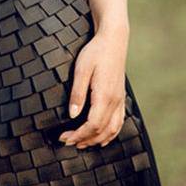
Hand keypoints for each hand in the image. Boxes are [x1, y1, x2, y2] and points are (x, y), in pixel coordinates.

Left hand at [58, 28, 128, 149]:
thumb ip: (77, 93)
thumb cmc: (95, 52)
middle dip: (84, 140)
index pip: (92, 125)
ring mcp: (120, 100)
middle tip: (67, 142)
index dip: (78, 135)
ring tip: (82, 144)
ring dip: (97, 140)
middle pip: (102, 131)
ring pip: (112, 130)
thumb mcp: (82, 69)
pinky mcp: (121, 97)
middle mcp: (115, 101)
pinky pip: (119, 122)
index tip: (64, 138)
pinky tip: (102, 138)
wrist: (114, 40)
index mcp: (104, 96)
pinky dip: (110, 134)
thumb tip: (73, 115)